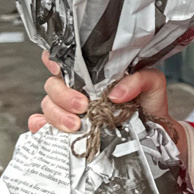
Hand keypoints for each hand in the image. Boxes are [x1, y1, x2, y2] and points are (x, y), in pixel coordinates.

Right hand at [29, 53, 182, 152]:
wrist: (153, 134)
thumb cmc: (149, 105)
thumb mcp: (152, 84)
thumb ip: (140, 79)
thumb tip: (116, 93)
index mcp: (92, 74)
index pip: (65, 59)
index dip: (55, 60)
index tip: (60, 68)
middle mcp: (77, 90)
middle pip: (53, 84)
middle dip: (63, 95)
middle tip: (82, 106)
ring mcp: (70, 110)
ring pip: (47, 105)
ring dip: (57, 114)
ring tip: (76, 125)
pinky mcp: (66, 131)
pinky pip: (42, 127)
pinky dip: (39, 127)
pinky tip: (44, 129)